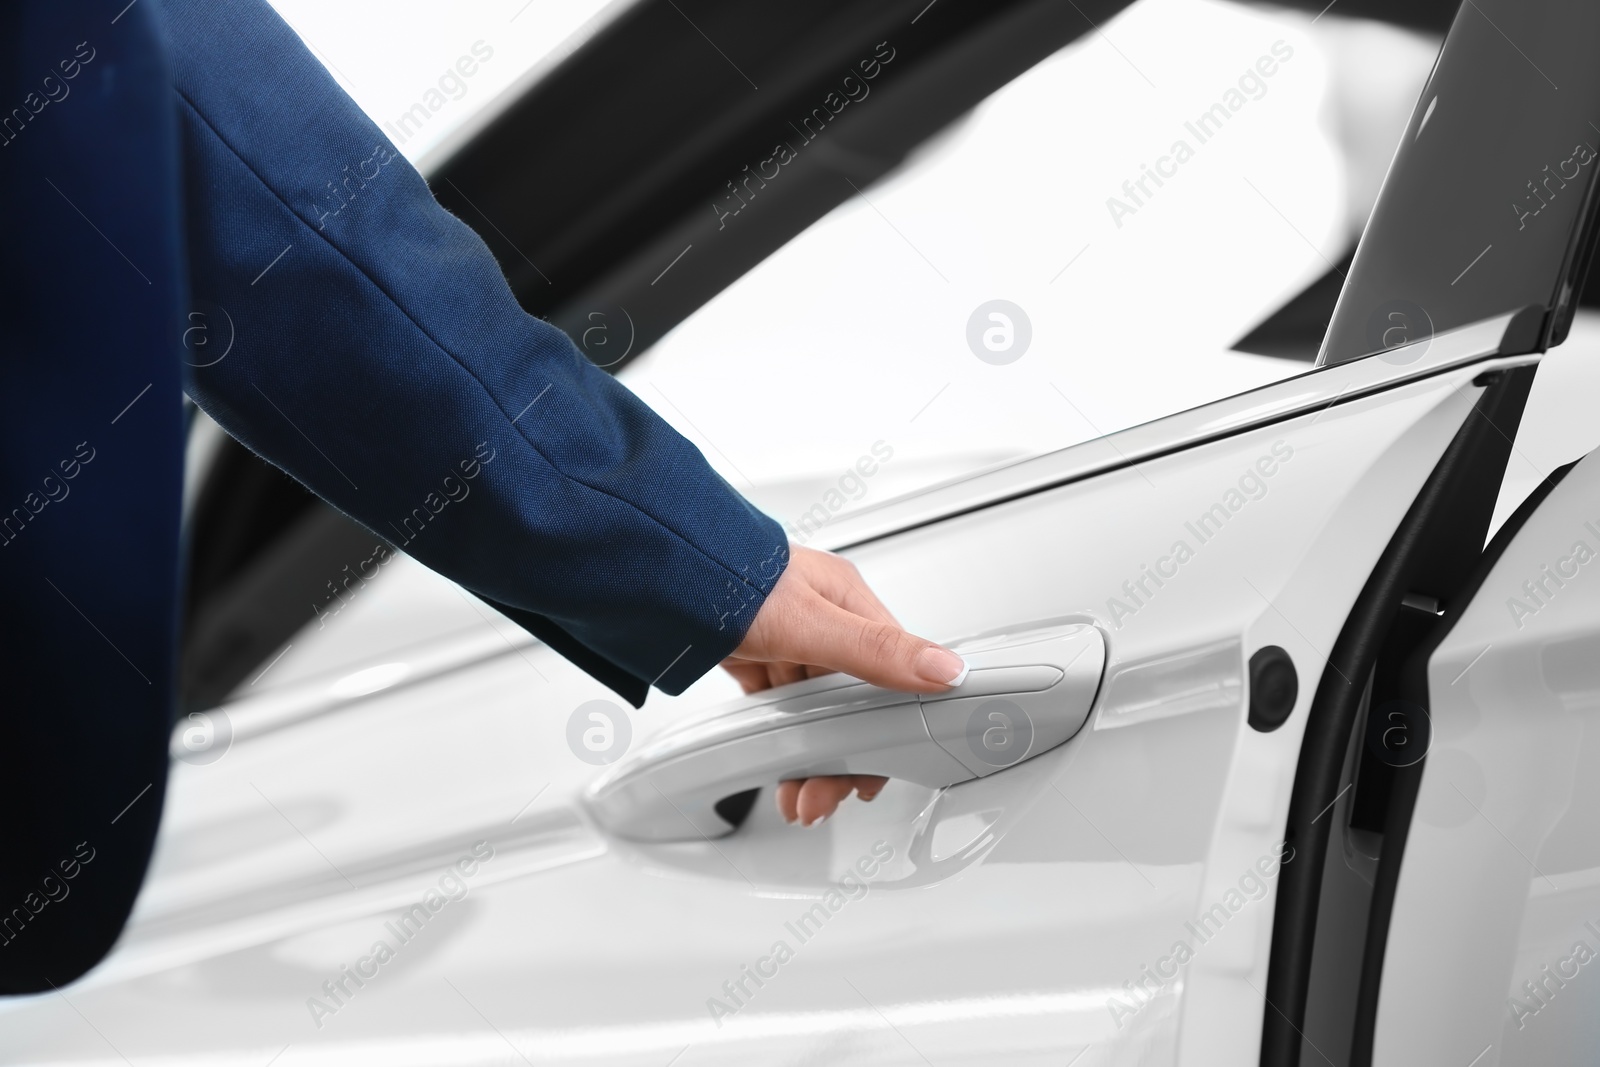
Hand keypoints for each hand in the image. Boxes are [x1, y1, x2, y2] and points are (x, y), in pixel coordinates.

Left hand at [722, 544, 965, 826]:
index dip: (888, 726)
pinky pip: (779, 705)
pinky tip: (779, 762)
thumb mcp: (811, 623)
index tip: (878, 770)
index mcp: (847, 601)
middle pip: (850, 699)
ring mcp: (786, 637)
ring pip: (813, 708)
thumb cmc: (729, 579)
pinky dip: (781, 737)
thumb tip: (945, 669)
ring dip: (810, 753)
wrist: (658, 575)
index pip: (890, 673)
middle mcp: (821, 618)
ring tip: (801, 793)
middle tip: (828, 793)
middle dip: (841, 753)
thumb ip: (876, 652)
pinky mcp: (754, 653)